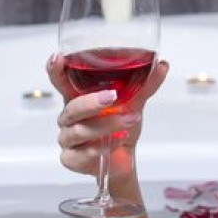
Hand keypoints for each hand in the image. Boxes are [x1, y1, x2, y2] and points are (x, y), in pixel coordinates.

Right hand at [47, 55, 169, 175]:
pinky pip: (83, 153)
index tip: (58, 58)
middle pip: (72, 108)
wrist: (123, 157)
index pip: (61, 81)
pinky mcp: (71, 159)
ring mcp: (67, 139)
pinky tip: (119, 140)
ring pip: (80, 131)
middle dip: (92, 102)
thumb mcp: (133, 102)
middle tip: (112, 97)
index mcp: (77, 97)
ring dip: (107, 125)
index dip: (55, 70)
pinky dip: (103, 147)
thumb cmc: (120, 124)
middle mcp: (69, 117)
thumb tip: (162, 65)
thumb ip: (145, 85)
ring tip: (129, 120)